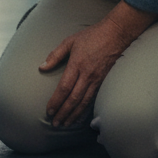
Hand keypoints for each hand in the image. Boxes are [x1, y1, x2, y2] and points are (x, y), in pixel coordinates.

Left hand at [40, 2, 156, 128]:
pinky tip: (80, 116)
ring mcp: (97, 79)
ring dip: (74, 115)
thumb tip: (42, 67)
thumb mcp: (70, 41)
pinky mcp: (103, 81)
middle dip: (64, 113)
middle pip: (74, 99)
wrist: (116, 34)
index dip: (56, 101)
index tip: (49, 110)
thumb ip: (55, 55)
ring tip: (65, 124)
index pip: (64, 87)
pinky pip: (93, 99)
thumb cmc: (92, 36)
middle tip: (55, 124)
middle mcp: (87, 75)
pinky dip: (85, 110)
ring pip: (84, 102)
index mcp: (77, 64)